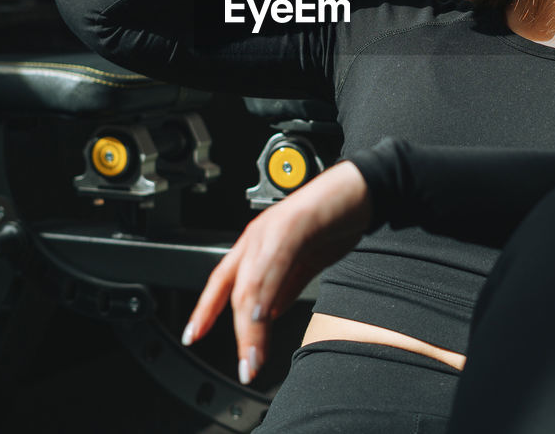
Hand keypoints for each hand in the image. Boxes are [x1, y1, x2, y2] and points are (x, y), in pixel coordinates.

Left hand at [180, 161, 372, 384]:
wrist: (361, 188)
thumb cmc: (335, 218)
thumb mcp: (307, 260)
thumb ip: (287, 286)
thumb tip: (270, 314)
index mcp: (257, 245)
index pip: (222, 282)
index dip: (206, 309)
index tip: (193, 335)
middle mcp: (257, 237)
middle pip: (237, 291)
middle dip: (240, 335)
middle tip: (246, 367)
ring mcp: (272, 231)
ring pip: (252, 286)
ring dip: (252, 328)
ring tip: (254, 357)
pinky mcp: (292, 227)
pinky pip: (273, 266)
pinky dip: (266, 295)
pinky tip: (262, 318)